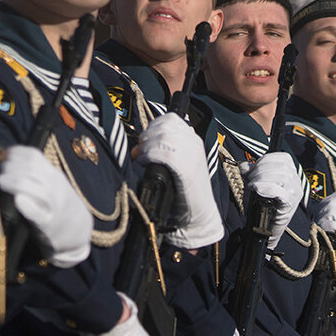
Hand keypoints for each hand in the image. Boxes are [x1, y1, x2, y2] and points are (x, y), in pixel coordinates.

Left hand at [0, 146, 91, 267]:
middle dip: (8, 167)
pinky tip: (18, 200)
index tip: (2, 159)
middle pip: (29, 168)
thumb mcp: (51, 183)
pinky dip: (27, 206)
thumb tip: (6, 158)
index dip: (14, 153)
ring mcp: (52, 204)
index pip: (32, 155)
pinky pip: (38, 213)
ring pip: (33, 186)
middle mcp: (54, 185)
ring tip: (0, 183)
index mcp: (53, 175)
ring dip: (12, 181)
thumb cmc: (57, 205)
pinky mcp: (47, 223)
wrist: (78, 229)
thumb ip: (34, 173)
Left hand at [137, 114, 222, 248]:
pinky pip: (163, 152)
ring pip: (163, 136)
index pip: (170, 119)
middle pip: (165, 125)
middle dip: (147, 136)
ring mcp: (192, 155)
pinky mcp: (187, 168)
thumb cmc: (182, 193)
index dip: (152, 126)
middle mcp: (195, 144)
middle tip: (140, 152)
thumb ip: (161, 151)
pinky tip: (145, 163)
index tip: (145, 142)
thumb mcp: (175, 165)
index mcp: (194, 141)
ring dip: (147, 146)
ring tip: (142, 159)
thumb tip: (137, 147)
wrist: (198, 216)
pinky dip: (150, 155)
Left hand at [241, 152, 303, 248]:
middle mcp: (296, 181)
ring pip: (281, 176)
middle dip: (260, 170)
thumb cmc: (261, 208)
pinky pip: (279, 191)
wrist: (265, 232)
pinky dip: (266, 187)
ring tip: (252, 187)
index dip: (266, 160)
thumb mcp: (255, 186)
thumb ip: (251, 174)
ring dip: (261, 178)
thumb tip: (245, 166)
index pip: (283, 158)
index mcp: (291, 174)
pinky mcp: (290, 203)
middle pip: (280, 166)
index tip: (253, 169)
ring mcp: (295, 192)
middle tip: (249, 181)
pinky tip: (257, 190)